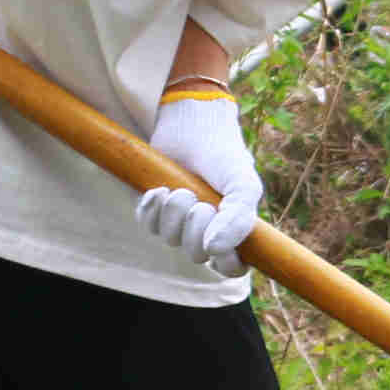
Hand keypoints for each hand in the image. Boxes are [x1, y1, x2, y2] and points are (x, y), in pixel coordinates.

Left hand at [132, 92, 262, 277]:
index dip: (227, 263)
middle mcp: (205, 228)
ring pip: (170, 240)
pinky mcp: (153, 207)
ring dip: (174, 215)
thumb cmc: (223, 154)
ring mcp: (177, 219)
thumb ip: (239, 219)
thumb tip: (214, 250)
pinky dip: (151, 209)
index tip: (220, 246)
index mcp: (233, 227)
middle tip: (200, 203)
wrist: (192, 123)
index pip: (232, 266)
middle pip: (197, 255)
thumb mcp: (242, 185)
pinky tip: (158, 189)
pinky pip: (147, 224)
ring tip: (180, 189)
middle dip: (196, 230)